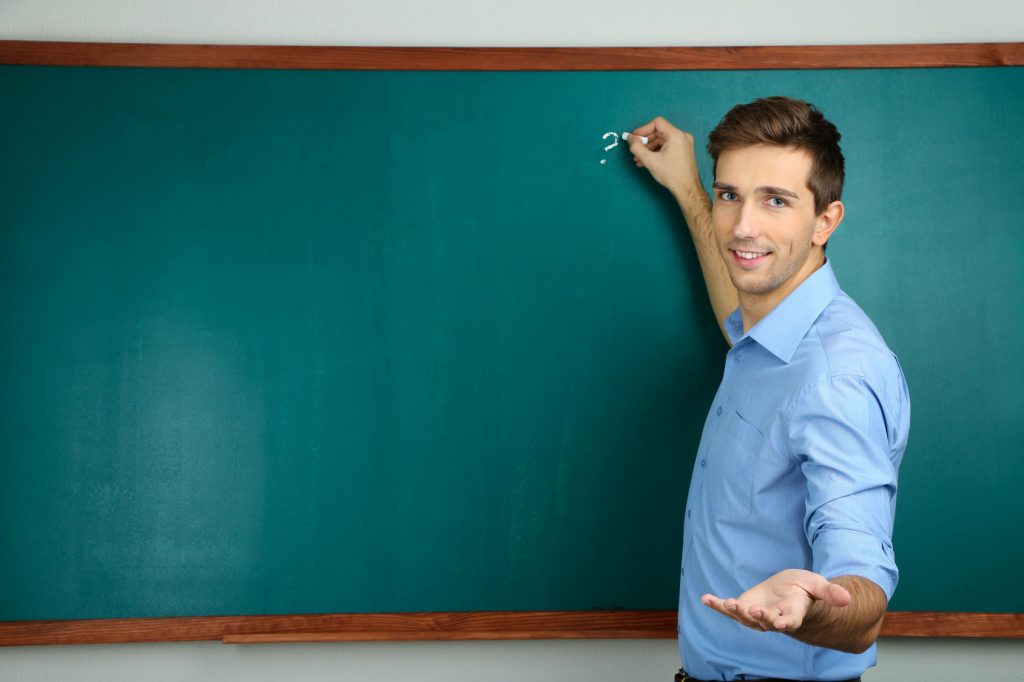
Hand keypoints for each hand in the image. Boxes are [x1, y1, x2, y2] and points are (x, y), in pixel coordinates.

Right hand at [627, 117, 703, 203]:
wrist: (687, 189)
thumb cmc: (671, 174)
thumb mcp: (650, 160)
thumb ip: (637, 147)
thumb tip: (630, 138)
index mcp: (676, 135)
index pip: (657, 123)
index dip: (643, 129)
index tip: (634, 137)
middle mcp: (682, 136)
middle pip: (659, 132)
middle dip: (645, 141)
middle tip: (634, 149)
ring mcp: (684, 143)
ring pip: (662, 140)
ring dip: (649, 148)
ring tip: (638, 159)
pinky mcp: (683, 151)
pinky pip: (667, 146)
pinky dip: (656, 151)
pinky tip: (647, 161)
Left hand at [701, 569, 851, 632]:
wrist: (790, 593)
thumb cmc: (806, 590)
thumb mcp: (818, 586)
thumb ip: (830, 593)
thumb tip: (847, 598)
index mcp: (793, 615)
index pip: (788, 622)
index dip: (783, 622)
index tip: (780, 623)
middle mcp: (773, 619)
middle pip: (764, 622)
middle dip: (758, 617)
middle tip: (752, 610)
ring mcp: (756, 615)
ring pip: (744, 618)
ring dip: (734, 612)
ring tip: (725, 603)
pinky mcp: (744, 608)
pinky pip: (728, 609)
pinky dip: (716, 604)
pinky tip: (705, 599)